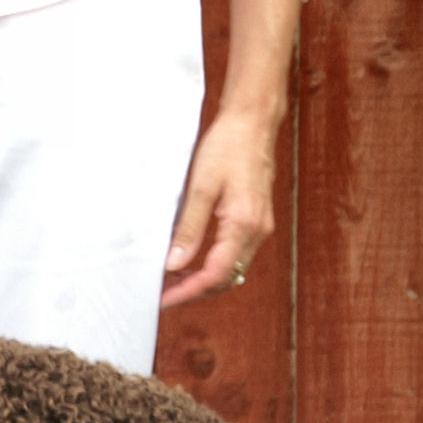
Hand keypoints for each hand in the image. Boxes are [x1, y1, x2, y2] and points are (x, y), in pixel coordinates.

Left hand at [159, 108, 277, 309]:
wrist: (253, 122)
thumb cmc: (227, 147)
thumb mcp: (200, 187)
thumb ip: (188, 229)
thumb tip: (174, 264)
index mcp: (243, 224)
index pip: (215, 275)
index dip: (187, 292)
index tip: (163, 301)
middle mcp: (257, 231)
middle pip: (225, 279)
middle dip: (194, 291)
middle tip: (163, 295)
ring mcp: (260, 227)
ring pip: (231, 270)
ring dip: (203, 280)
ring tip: (172, 282)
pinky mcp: (256, 221)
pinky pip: (235, 255)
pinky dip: (212, 265)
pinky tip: (191, 261)